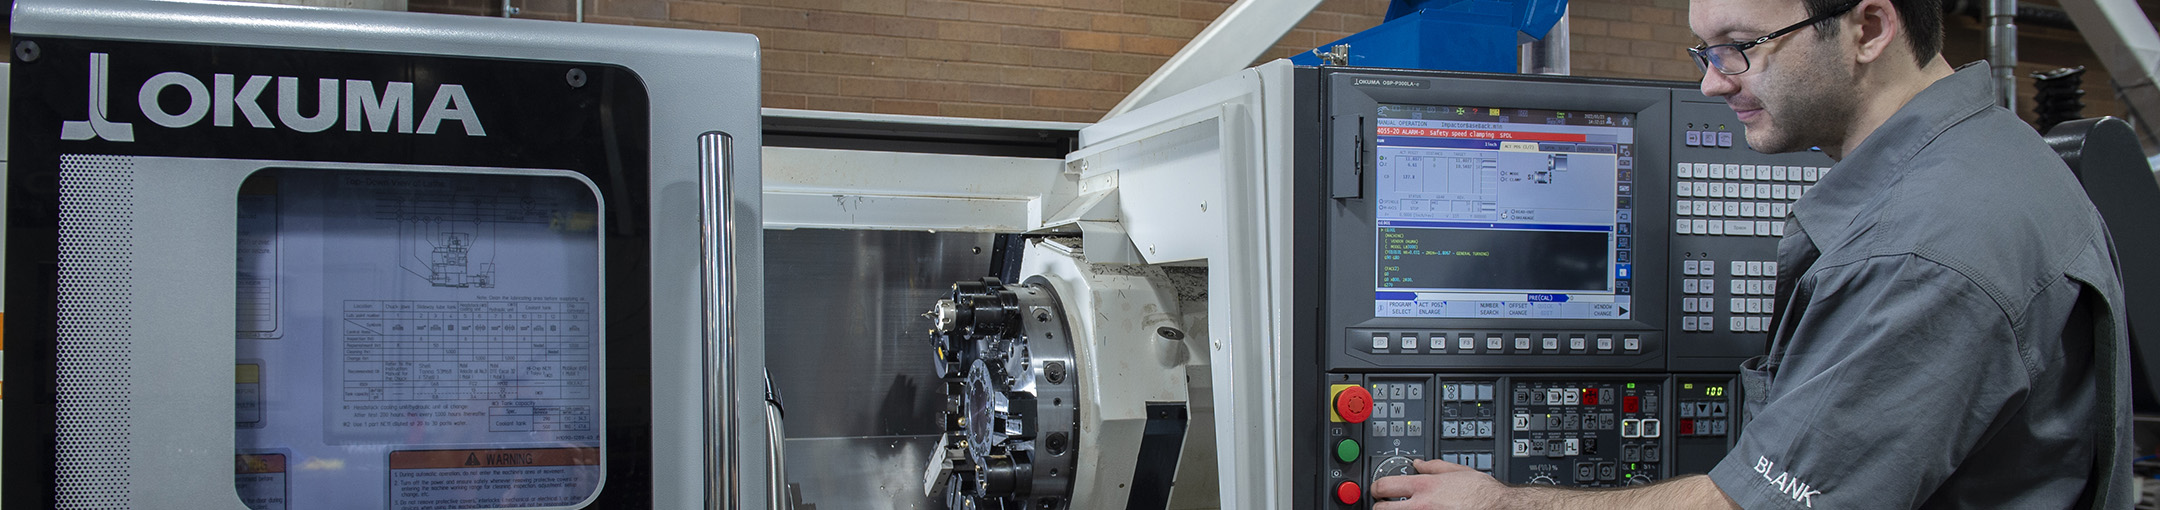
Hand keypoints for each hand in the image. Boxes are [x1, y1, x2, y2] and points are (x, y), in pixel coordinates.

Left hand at [1369, 459, 1515, 509]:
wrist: (1500, 509)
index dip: (1376, 488)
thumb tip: (1418, 463)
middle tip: (1385, 506)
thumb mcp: (1458, 471)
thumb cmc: (1483, 494)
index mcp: (1425, 487)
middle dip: (1380, 507)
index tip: (1378, 490)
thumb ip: (1434, 467)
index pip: (1384, 485)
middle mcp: (1421, 506)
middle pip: (1381, 509)